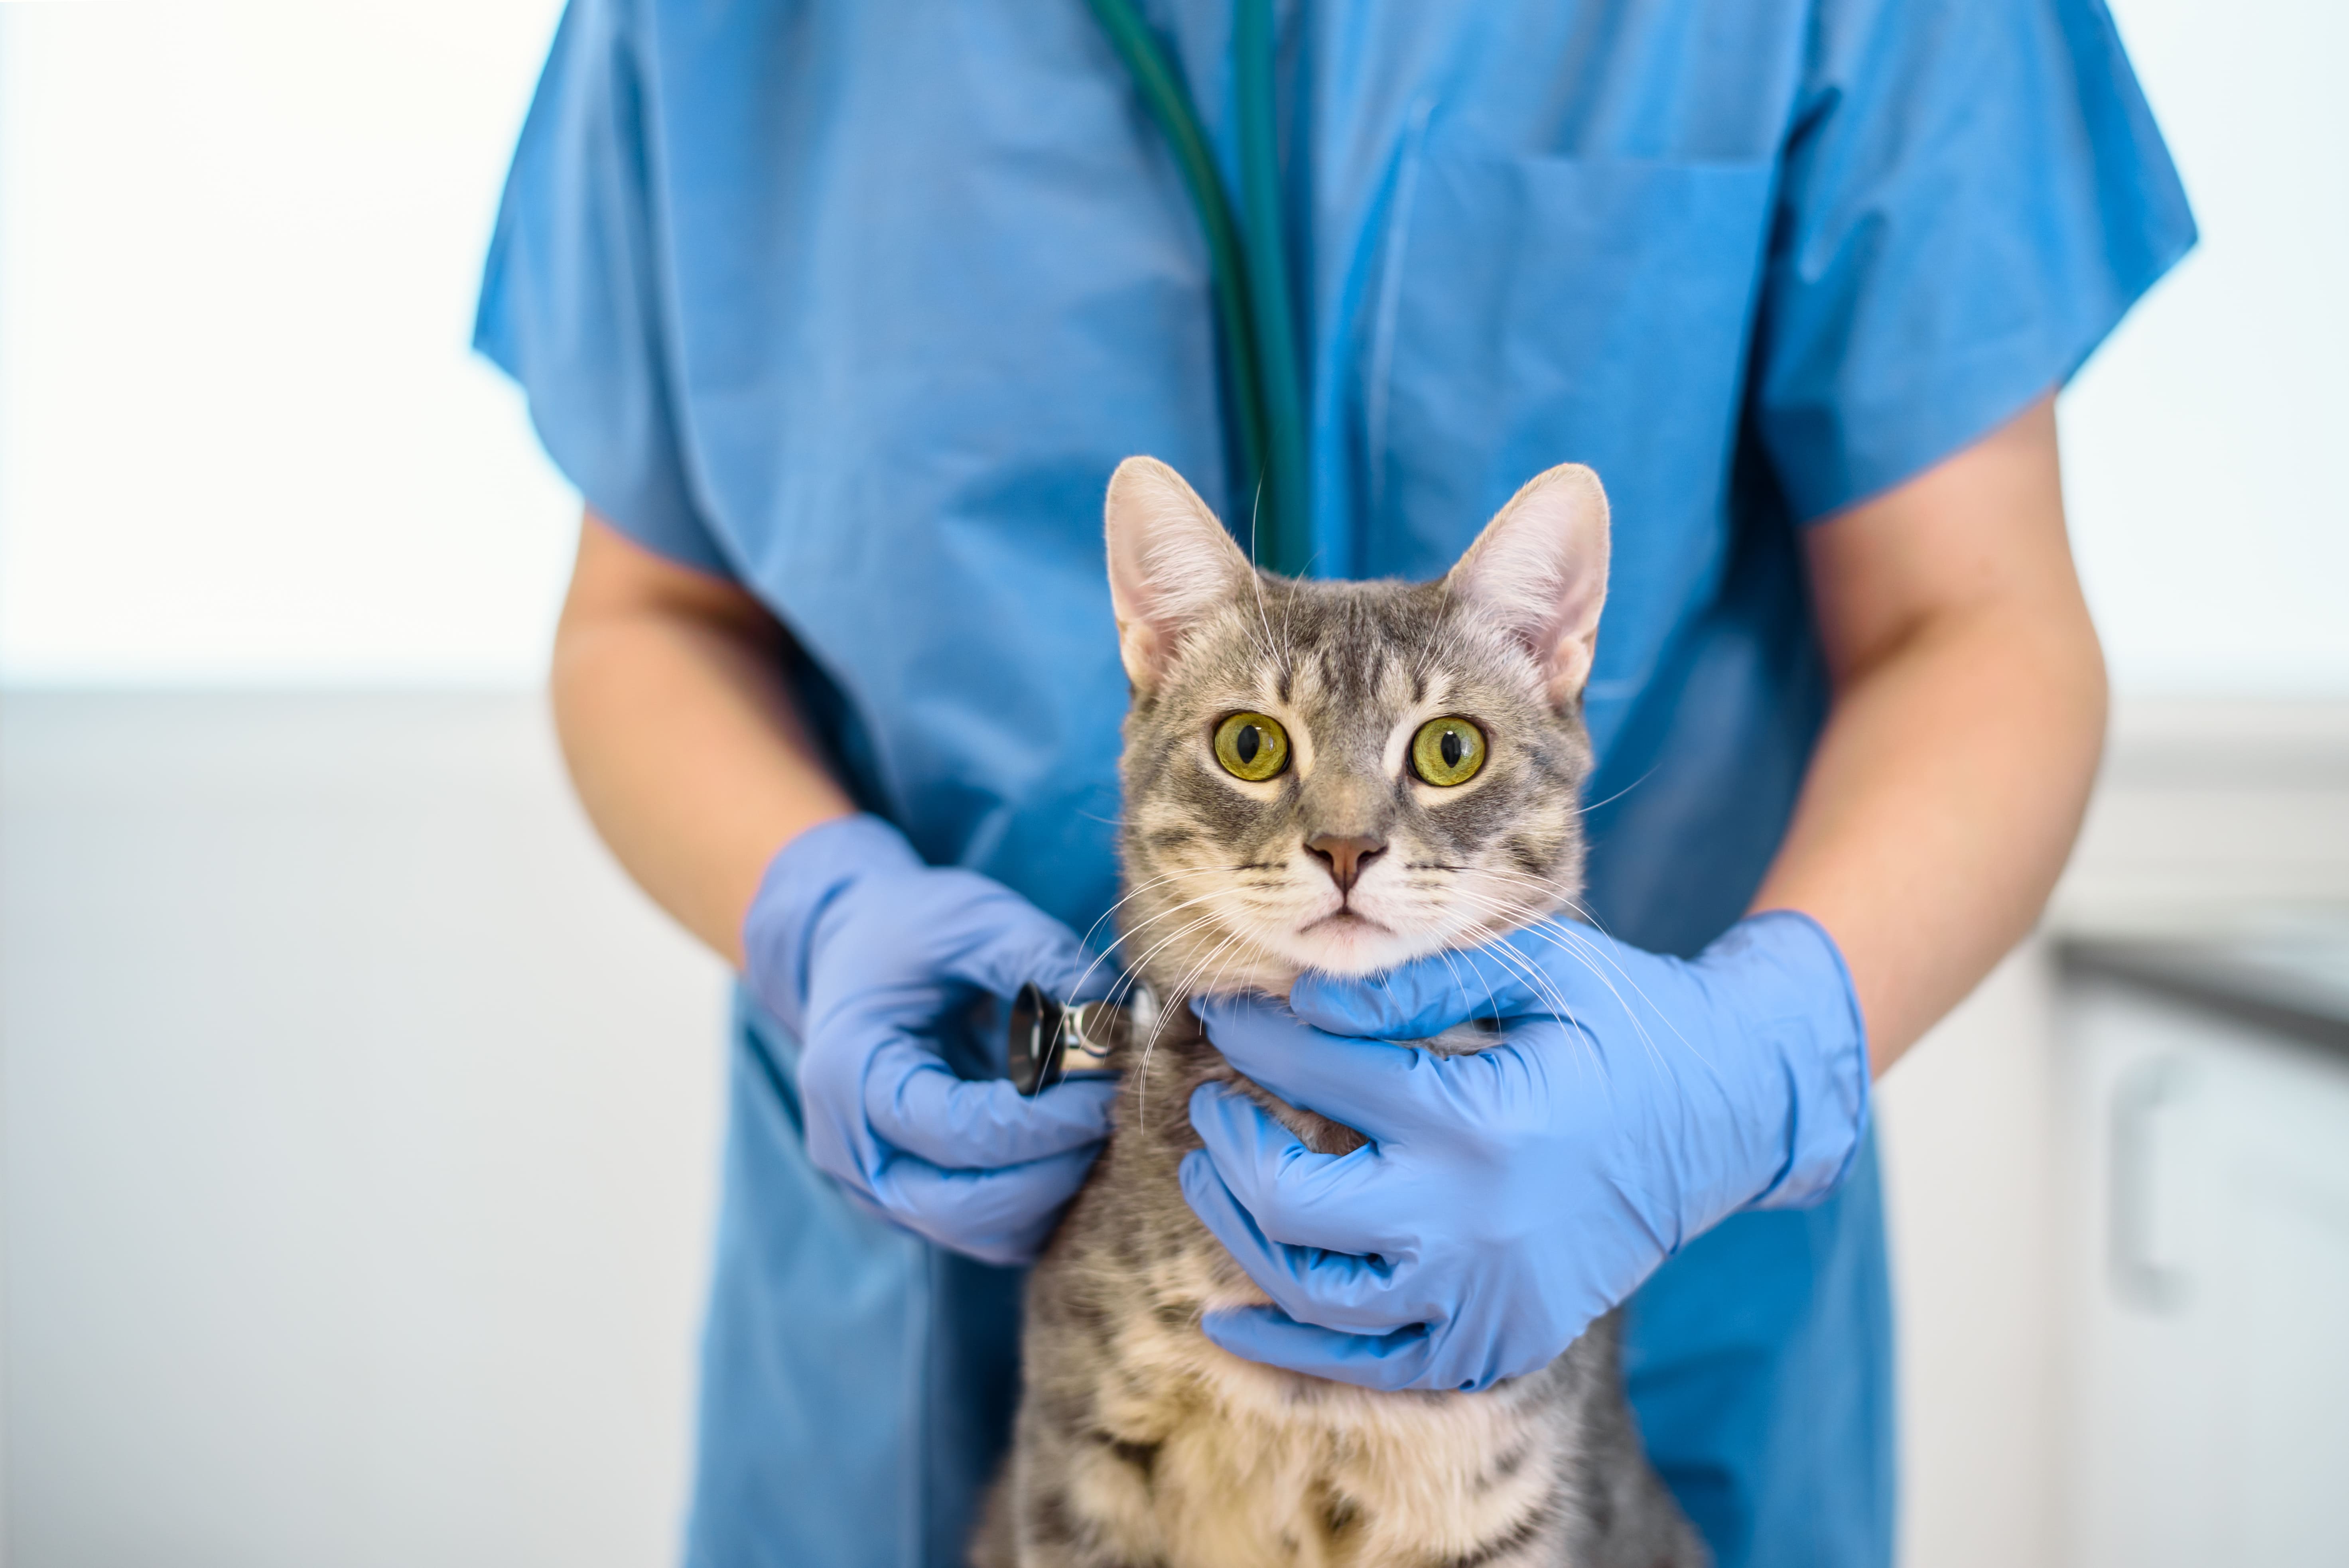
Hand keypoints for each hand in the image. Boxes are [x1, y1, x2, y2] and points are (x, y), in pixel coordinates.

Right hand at [741, 814, 1118, 1264]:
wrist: (850, 948)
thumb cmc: (908, 929)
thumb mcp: (970, 920)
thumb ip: (1039, 960)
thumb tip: (1123, 1015)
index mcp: (851, 1076)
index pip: (957, 1132)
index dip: (1045, 1116)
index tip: (1112, 1078)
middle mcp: (854, 1151)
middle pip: (965, 1209)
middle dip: (1055, 1168)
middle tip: (1115, 1110)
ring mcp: (880, 1187)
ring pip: (983, 1234)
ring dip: (1055, 1191)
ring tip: (1102, 1123)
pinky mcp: (915, 1199)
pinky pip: (990, 1228)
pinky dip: (1042, 1199)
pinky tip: (1078, 1143)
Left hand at [1178, 911, 1868, 1390]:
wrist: (1726, 1115)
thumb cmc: (1621, 1022)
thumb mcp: (1535, 967)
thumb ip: (1416, 983)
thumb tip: (1304, 1000)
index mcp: (1483, 1118)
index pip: (1321, 1075)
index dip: (1256, 1036)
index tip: (1224, 1009)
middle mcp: (1476, 1224)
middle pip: (1294, 1203)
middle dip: (1230, 1145)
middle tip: (1209, 1103)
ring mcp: (1487, 1301)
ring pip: (1315, 1295)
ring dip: (1240, 1236)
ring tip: (1211, 1179)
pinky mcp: (1498, 1346)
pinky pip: (1370, 1369)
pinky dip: (1289, 1356)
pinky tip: (1228, 1324)